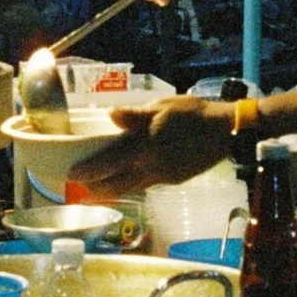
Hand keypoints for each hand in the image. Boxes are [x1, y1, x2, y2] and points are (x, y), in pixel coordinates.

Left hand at [71, 97, 232, 193]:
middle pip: (116, 184)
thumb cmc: (192, 113)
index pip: (108, 163)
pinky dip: (132, 185)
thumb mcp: (162, 107)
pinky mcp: (173, 180)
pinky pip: (146, 185)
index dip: (88, 171)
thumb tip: (111, 115)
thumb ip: (135, 115)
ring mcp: (162, 176)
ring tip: (100, 187)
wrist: (224, 132)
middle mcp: (150, 166)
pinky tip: (130, 180)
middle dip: (97, 187)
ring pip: (131, 188)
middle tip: (83, 186)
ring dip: (113, 189)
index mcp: (144, 146)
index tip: (72, 174)